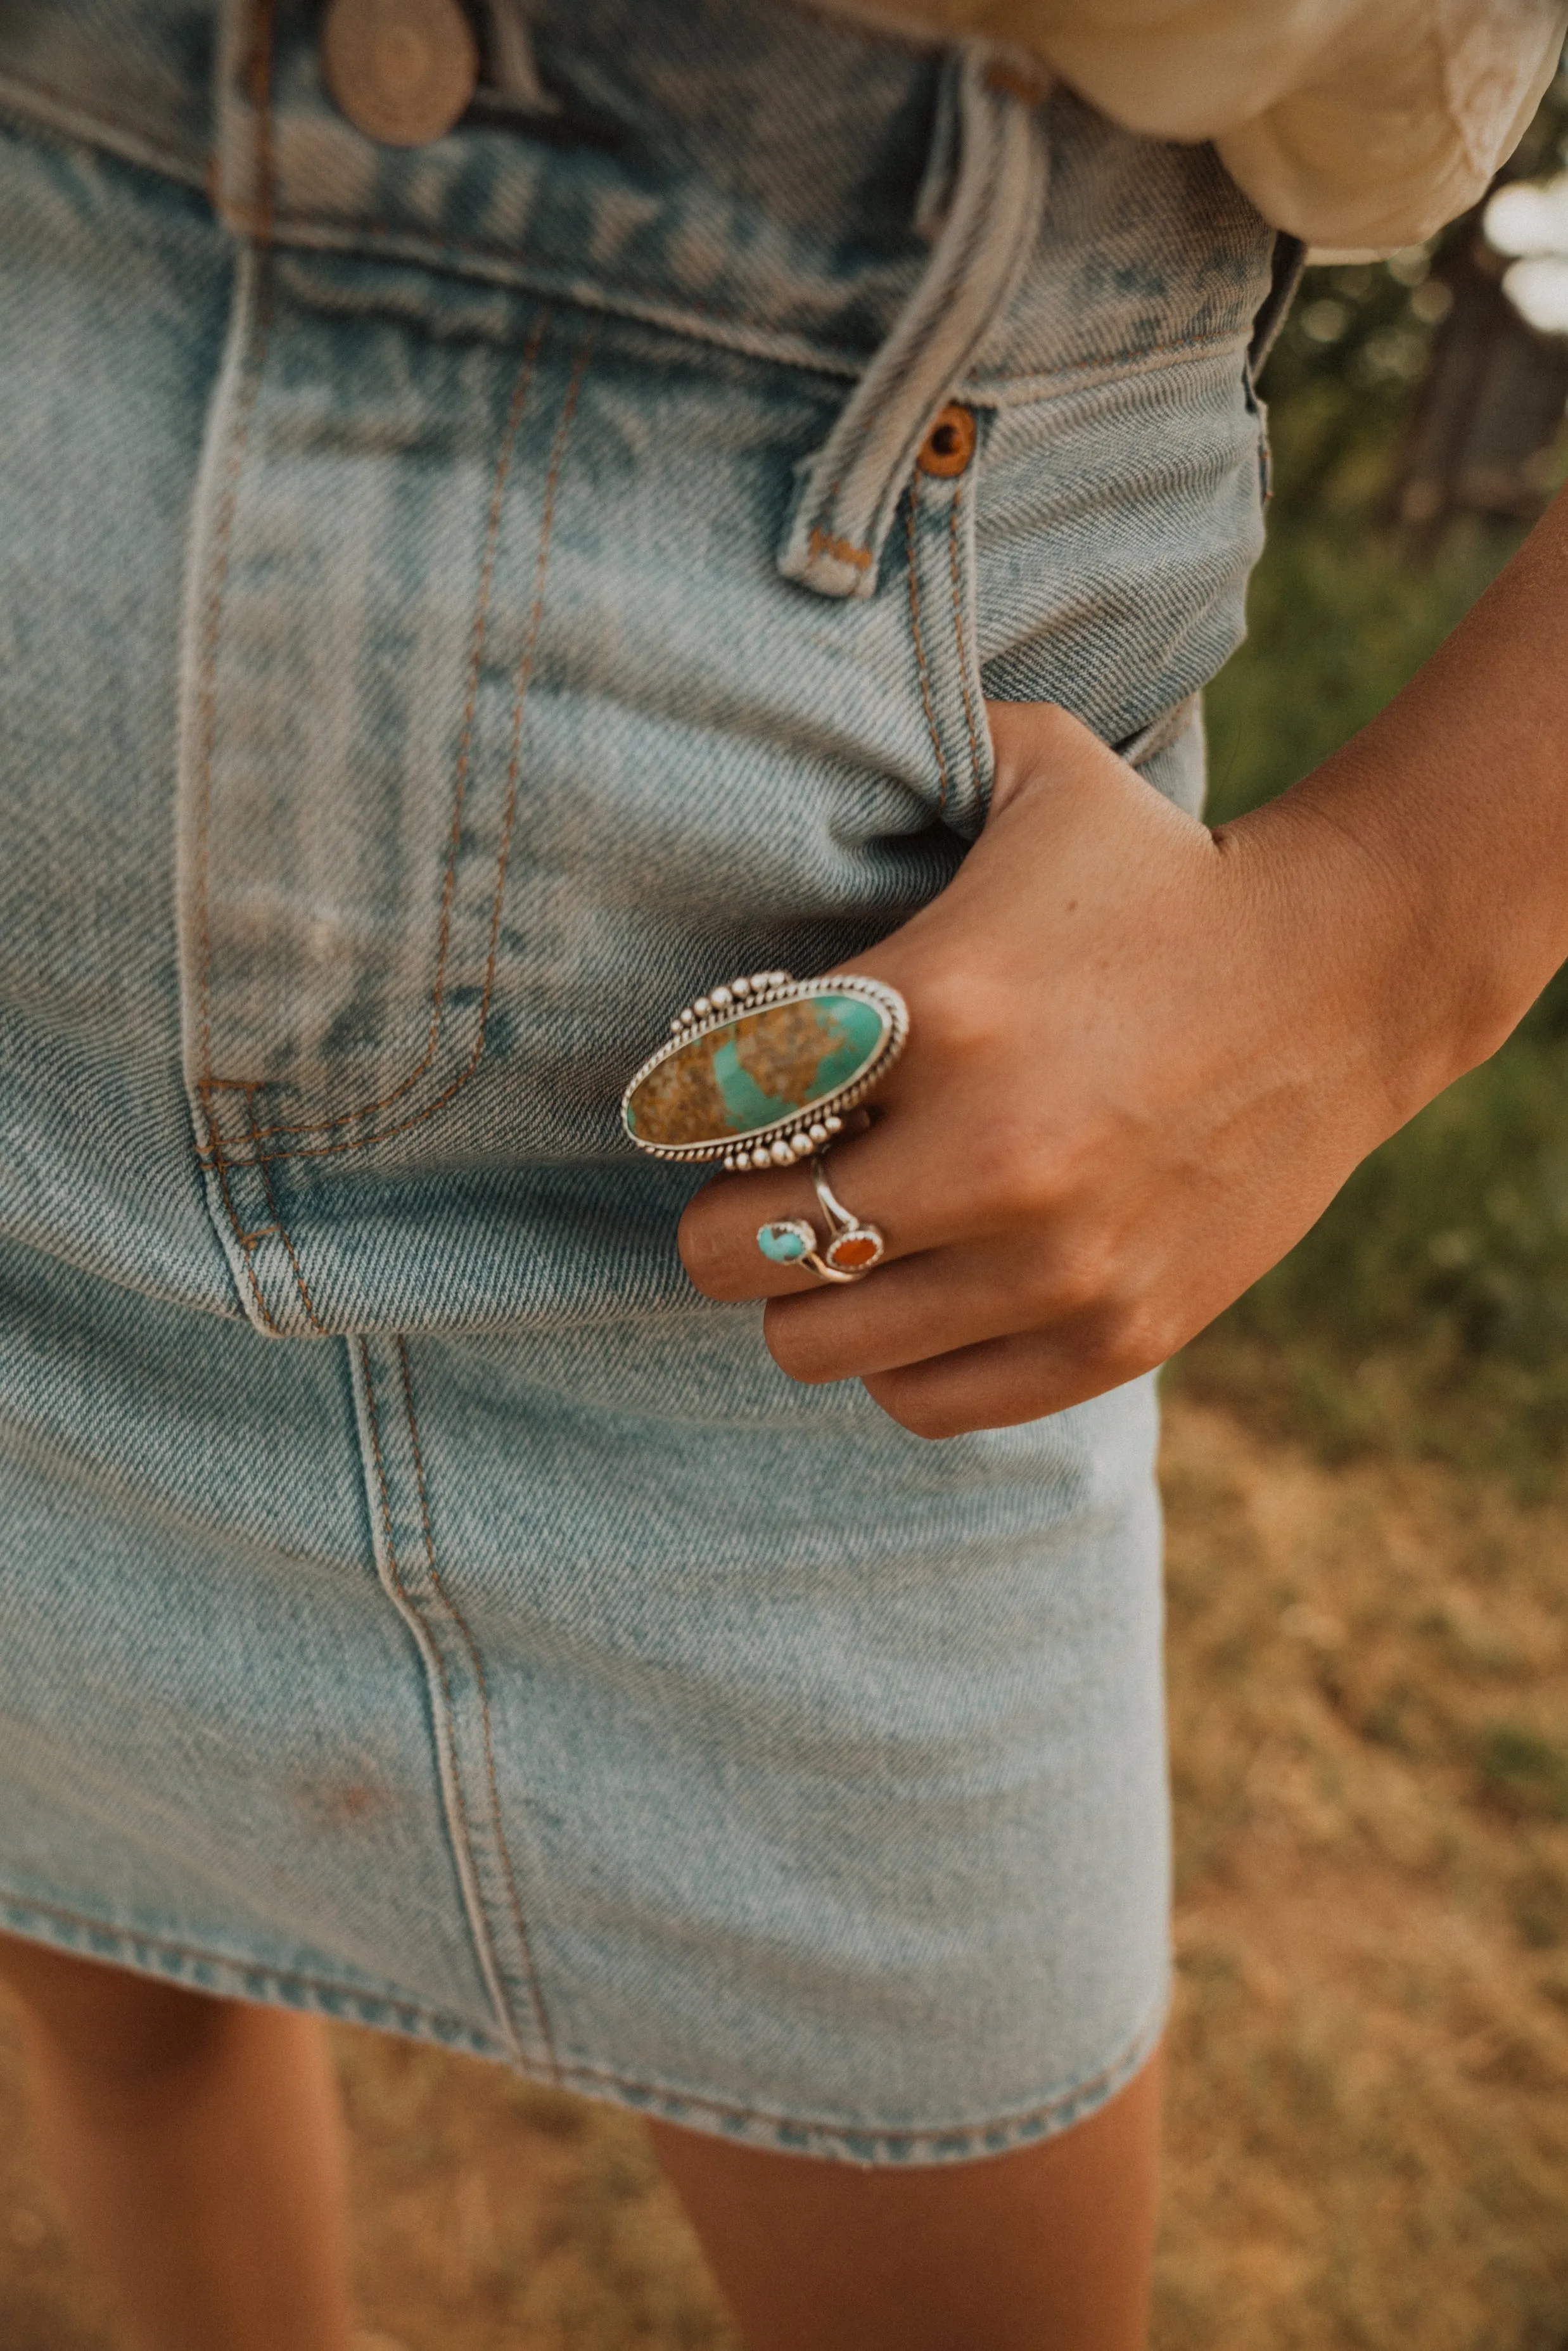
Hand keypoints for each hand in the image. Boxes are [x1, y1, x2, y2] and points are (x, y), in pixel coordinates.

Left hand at [678, 700, 1445, 1437]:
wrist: (1348, 976)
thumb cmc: (1159, 870)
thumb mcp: (1030, 770)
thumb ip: (895, 757)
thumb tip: (780, 743)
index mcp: (935, 1008)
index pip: (701, 1104)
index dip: (682, 1105)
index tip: (711, 1098)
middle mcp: (985, 1152)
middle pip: (730, 1250)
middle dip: (726, 1215)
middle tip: (770, 1177)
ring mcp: (1053, 1261)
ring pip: (810, 1343)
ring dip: (810, 1291)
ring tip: (854, 1231)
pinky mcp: (1113, 1333)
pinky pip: (921, 1400)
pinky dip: (903, 1355)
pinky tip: (931, 1286)